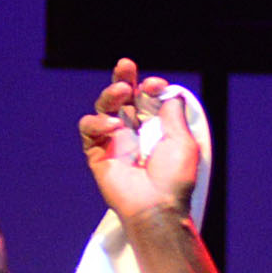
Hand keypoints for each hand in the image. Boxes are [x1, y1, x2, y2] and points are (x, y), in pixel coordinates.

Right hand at [80, 61, 201, 224]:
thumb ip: (172, 113)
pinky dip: (97, 121)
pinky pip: (89, 128)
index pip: (147, 98)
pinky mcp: (98, 153)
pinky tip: (113, 126)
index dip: (149, 87)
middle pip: (123, 97)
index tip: (155, 86)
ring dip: (111, 95)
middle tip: (125, 65)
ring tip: (122, 92)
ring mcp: (114, 141)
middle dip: (123, 78)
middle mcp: (134, 131)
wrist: (157, 207)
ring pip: (104, 107)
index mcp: (156, 128)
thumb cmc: (174, 179)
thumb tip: (168, 91)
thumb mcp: (182, 141)